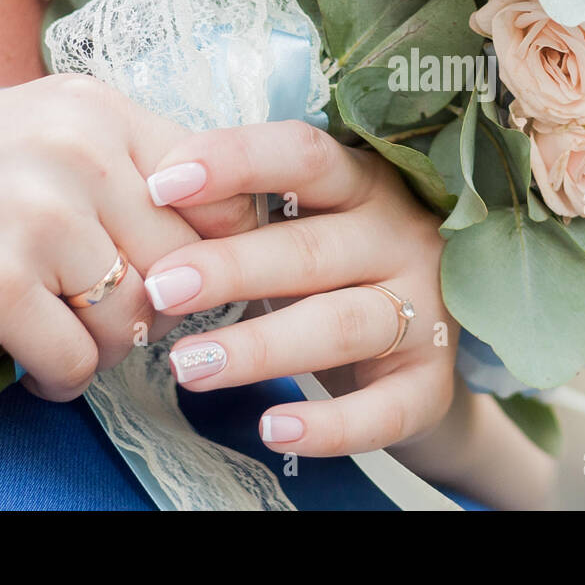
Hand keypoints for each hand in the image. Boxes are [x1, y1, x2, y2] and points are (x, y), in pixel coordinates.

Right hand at [0, 75, 200, 399]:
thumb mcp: (30, 132)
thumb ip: (117, 164)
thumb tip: (215, 219)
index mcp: (91, 106)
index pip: (213, 180)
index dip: (215, 237)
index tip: (189, 269)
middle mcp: (77, 150)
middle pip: (185, 255)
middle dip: (159, 302)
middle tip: (113, 316)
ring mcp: (39, 216)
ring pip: (139, 314)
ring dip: (110, 346)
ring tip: (70, 341)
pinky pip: (80, 358)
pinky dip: (64, 378)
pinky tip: (34, 367)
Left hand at [140, 121, 458, 456]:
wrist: (417, 352)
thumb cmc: (331, 273)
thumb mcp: (297, 226)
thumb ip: (241, 213)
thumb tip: (153, 201)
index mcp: (364, 183)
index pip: (303, 155)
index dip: (236, 162)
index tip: (162, 183)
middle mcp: (401, 238)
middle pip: (314, 248)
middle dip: (232, 267)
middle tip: (161, 289)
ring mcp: (425, 310)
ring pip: (341, 326)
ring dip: (262, 347)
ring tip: (188, 367)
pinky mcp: (431, 381)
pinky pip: (383, 409)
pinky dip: (328, 425)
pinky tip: (272, 430)